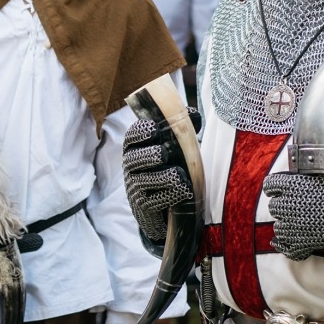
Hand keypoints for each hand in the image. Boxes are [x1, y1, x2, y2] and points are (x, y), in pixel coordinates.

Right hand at [122, 114, 197, 244]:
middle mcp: (131, 167)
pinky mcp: (144, 206)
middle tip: (163, 154)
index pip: (131, 137)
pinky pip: (156, 199)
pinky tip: (184, 190)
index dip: (140, 132)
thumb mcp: (174, 148)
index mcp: (136, 149)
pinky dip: (173, 194)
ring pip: (145, 180)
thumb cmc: (168, 170)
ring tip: (179, 175)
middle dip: (149, 155)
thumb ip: (182, 130)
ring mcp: (136, 187)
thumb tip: (192, 114)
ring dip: (164, 176)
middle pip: (134, 158)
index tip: (154, 129)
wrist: (163, 208)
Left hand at [263, 173, 323, 260]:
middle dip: (286, 208)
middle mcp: (291, 203)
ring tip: (309, 225)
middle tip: (304, 209)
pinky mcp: (304, 242)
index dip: (278, 188)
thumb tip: (305, 179)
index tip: (286, 190)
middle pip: (275, 206)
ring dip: (290, 227)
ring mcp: (295, 225)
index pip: (271, 184)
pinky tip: (302, 247)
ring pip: (279, 227)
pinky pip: (289, 248)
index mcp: (296, 183)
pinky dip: (293, 248)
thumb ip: (314, 178)